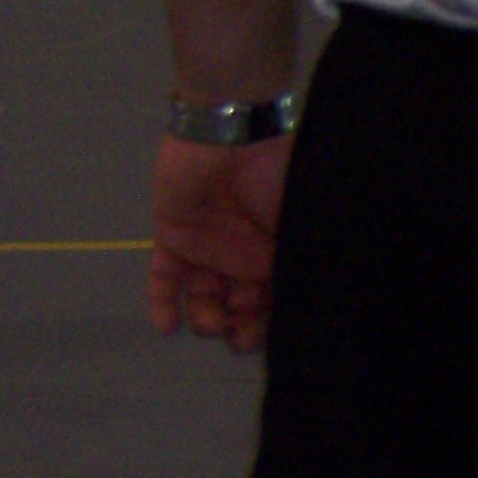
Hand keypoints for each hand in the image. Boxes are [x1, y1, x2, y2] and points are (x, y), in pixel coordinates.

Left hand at [147, 132, 287, 354]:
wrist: (230, 136)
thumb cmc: (273, 178)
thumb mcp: (299, 226)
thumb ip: (297, 266)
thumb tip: (313, 311)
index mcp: (276, 252)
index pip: (270, 300)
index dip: (264, 324)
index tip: (257, 341)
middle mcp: (242, 254)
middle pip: (236, 302)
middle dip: (235, 323)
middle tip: (232, 336)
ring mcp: (206, 245)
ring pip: (202, 293)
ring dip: (203, 315)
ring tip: (206, 323)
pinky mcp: (172, 233)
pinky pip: (165, 273)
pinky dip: (163, 299)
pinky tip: (166, 325)